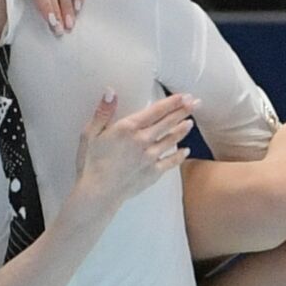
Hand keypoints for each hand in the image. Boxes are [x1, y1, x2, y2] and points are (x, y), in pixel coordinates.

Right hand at [74, 91, 194, 203]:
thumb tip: (111, 91)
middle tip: (195, 102)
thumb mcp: (90, 133)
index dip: (172, 102)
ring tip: (190, 123)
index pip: (156, 111)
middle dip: (183, 111)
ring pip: (172, 140)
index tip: (184, 95)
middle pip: (168, 122)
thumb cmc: (91, 163)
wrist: (98, 194)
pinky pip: (171, 162)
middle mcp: (143, 140)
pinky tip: (185, 151)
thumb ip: (103, 112)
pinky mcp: (153, 173)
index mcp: (128, 128)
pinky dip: (179, 155)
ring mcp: (150, 157)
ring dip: (182, 130)